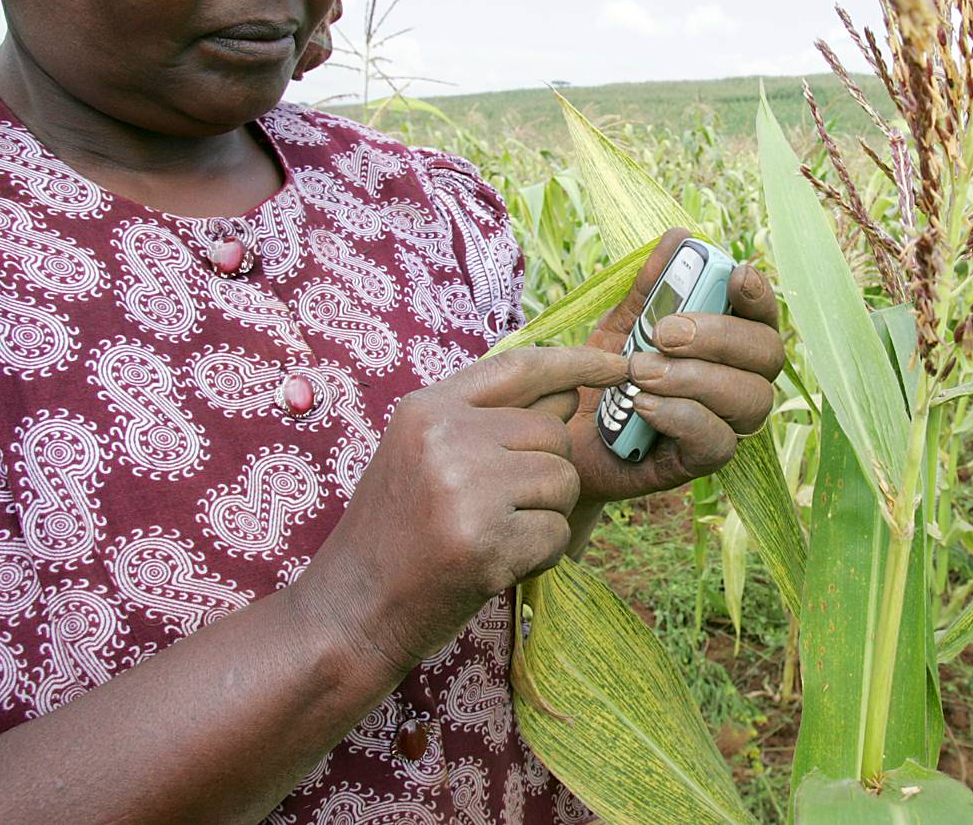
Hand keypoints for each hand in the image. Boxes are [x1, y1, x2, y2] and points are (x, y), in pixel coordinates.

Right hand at [298, 345, 628, 672]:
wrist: (350, 610)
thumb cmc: (395, 532)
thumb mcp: (424, 455)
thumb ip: (491, 419)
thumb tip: (571, 391)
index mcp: (428, 408)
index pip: (521, 368)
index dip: (578, 362)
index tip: (621, 364)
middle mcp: (446, 437)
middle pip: (554, 434)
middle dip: (546, 474)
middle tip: (498, 509)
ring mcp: (465, 489)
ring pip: (564, 481)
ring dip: (545, 515)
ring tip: (493, 535)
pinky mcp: (486, 543)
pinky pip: (557, 533)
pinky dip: (539, 556)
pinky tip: (494, 565)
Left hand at [570, 228, 784, 502]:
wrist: (561, 438)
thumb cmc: (603, 377)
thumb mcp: (622, 324)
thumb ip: (651, 287)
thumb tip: (680, 235)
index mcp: (729, 342)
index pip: (763, 315)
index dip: (759, 294)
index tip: (736, 274)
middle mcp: (741, 380)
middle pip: (767, 354)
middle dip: (720, 337)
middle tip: (664, 333)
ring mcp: (728, 423)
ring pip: (750, 399)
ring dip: (695, 379)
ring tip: (640, 371)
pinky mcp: (703, 461)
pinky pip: (717, 442)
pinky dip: (681, 417)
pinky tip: (643, 405)